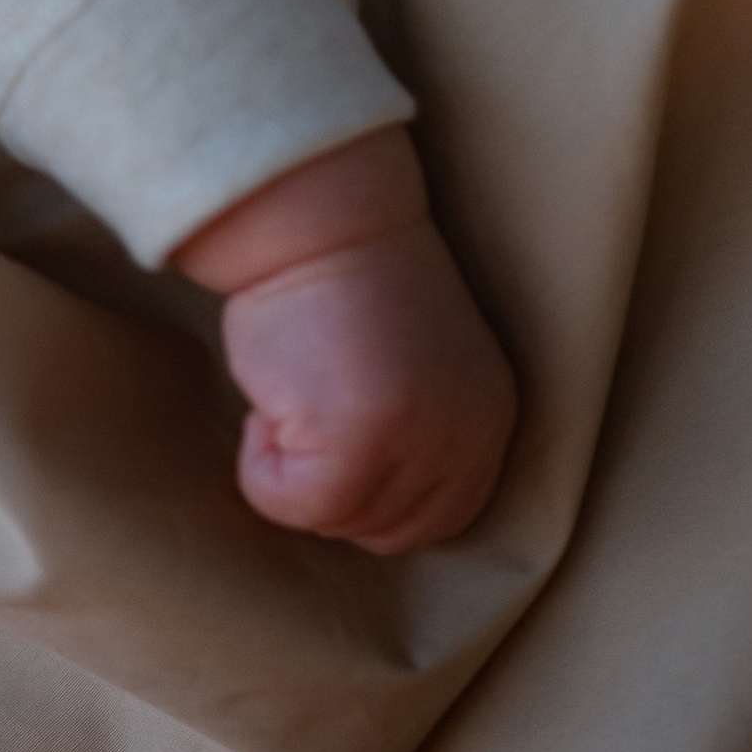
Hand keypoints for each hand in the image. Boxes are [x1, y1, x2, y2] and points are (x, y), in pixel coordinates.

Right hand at [175, 127, 515, 557]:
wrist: (319, 218)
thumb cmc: (349, 282)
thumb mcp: (422, 371)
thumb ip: (420, 436)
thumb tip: (372, 511)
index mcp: (490, 419)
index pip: (444, 519)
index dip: (377, 497)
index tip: (339, 442)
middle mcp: (466, 438)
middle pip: (388, 533)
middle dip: (334, 490)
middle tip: (308, 413)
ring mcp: (413, 442)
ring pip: (334, 522)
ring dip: (294, 468)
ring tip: (297, 389)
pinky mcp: (354, 445)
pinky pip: (287, 504)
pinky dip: (260, 464)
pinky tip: (274, 395)